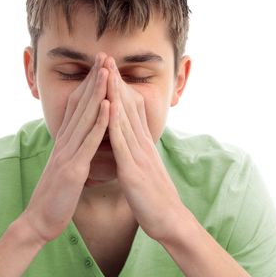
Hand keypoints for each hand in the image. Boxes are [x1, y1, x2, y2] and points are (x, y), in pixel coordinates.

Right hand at [22, 53, 109, 242]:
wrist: (39, 221)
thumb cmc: (55, 197)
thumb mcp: (64, 167)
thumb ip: (72, 151)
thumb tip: (79, 140)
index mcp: (65, 143)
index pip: (78, 108)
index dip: (89, 86)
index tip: (100, 66)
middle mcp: (65, 143)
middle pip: (80, 106)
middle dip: (93, 80)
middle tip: (103, 56)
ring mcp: (68, 154)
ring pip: (85, 118)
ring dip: (97, 93)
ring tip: (107, 71)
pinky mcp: (73, 169)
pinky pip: (89, 142)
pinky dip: (99, 122)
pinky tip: (108, 106)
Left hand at [103, 56, 188, 242]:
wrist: (169, 220)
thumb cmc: (154, 196)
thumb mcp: (145, 167)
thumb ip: (137, 151)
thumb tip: (130, 139)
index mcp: (142, 144)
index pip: (129, 109)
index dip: (118, 87)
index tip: (107, 68)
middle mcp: (142, 143)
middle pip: (127, 106)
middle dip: (115, 80)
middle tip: (105, 56)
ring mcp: (138, 154)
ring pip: (124, 118)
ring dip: (114, 93)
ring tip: (105, 70)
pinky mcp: (133, 169)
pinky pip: (122, 142)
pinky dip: (115, 122)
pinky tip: (109, 105)